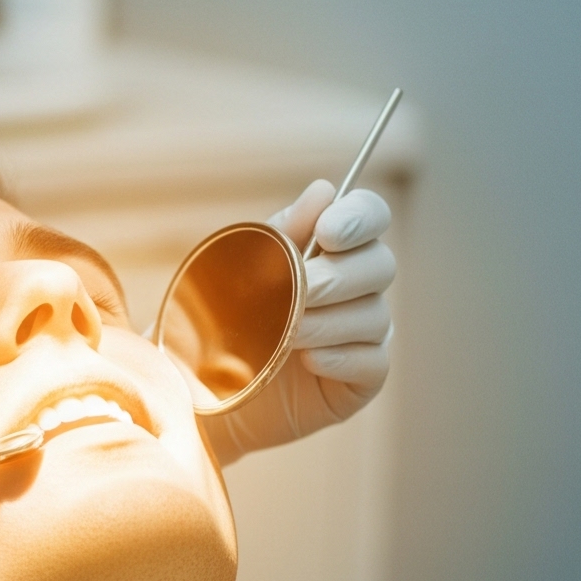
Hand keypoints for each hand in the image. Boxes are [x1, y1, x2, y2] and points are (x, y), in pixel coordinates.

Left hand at [201, 182, 395, 463]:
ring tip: (284, 335)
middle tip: (297, 293)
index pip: (370, 214)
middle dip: (335, 279)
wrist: (199, 389)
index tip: (328, 233)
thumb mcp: (238, 271)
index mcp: (328, 249)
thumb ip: (281, 234)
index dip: (360, 217)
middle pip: (381, 264)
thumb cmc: (218, 321)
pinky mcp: (363, 378)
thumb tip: (324, 191)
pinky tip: (305, 361)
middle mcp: (355, 286)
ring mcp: (363, 333)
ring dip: (325, 322)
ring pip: (374, 315)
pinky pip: (373, 359)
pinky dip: (337, 357)